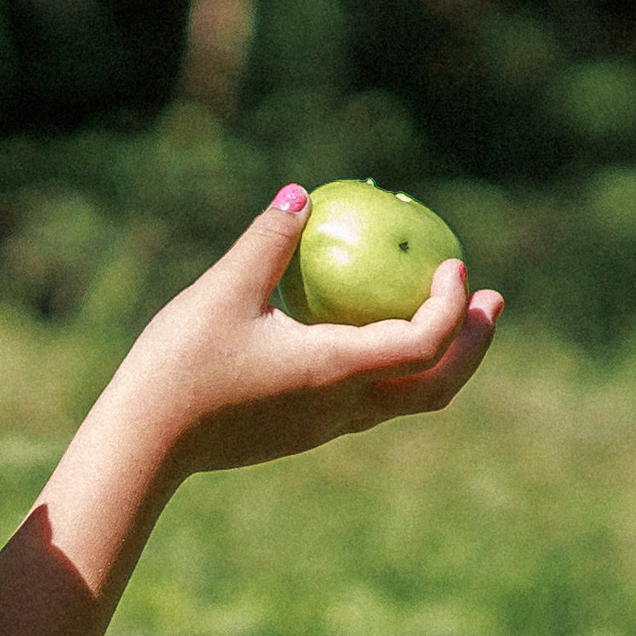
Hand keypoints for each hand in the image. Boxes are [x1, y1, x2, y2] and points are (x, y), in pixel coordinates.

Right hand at [106, 186, 501, 481]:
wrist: (145, 442)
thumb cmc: (181, 365)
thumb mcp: (223, 291)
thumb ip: (268, 242)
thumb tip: (300, 194)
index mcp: (336, 371)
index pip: (423, 343)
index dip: (450, 306)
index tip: (454, 266)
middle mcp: (344, 407)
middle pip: (436, 386)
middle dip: (473, 344)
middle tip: (490, 300)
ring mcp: (324, 427)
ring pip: (405, 398)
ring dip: (438, 358)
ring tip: (443, 315)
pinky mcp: (302, 431)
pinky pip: (370, 400)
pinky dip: (394, 367)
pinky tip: (365, 336)